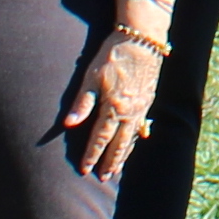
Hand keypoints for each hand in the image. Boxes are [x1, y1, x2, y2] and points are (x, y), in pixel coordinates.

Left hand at [64, 27, 158, 177]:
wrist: (142, 39)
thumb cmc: (113, 55)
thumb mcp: (91, 76)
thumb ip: (82, 102)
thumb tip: (69, 124)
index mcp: (113, 108)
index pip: (100, 139)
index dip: (92, 155)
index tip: (85, 169)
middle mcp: (129, 112)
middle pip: (118, 144)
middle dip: (110, 162)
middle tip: (103, 178)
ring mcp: (141, 107)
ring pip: (131, 138)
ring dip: (124, 155)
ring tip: (117, 169)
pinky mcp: (149, 99)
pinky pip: (142, 125)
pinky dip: (137, 138)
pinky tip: (138, 141)